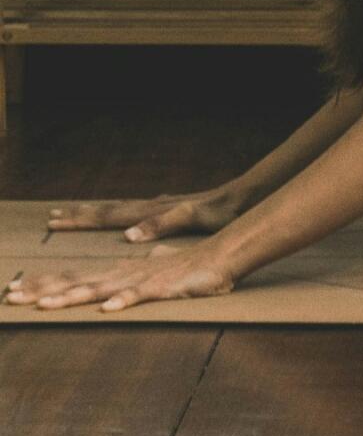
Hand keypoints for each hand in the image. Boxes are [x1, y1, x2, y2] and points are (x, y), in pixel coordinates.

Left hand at [6, 236, 242, 312]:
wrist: (220, 256)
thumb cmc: (185, 268)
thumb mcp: (151, 274)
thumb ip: (132, 279)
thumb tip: (118, 290)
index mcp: (116, 271)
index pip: (73, 277)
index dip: (43, 284)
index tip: (15, 290)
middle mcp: (121, 273)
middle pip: (76, 282)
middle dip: (42, 290)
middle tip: (12, 297)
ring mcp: (140, 279)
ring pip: (99, 289)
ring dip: (71, 296)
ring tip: (44, 305)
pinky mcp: (162, 287)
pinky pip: (140, 296)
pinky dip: (123, 301)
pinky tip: (106, 309)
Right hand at [45, 185, 243, 242]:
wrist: (239, 199)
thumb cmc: (218, 210)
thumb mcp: (190, 217)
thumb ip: (160, 224)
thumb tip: (127, 236)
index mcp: (148, 211)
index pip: (106, 215)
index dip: (80, 219)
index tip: (54, 219)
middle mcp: (148, 209)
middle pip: (105, 211)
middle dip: (77, 216)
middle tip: (50, 218)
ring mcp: (156, 210)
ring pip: (117, 212)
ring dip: (93, 215)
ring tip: (71, 216)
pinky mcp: (167, 214)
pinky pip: (134, 215)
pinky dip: (118, 218)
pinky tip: (118, 225)